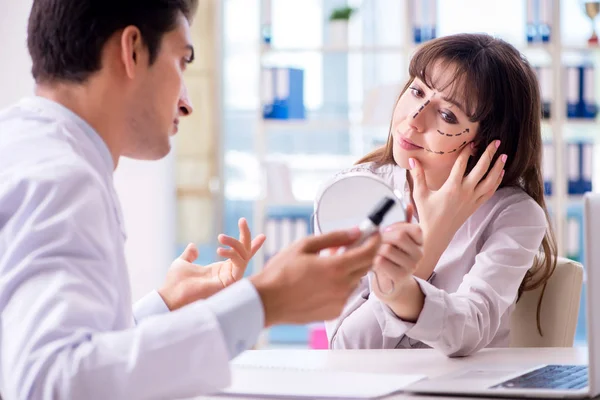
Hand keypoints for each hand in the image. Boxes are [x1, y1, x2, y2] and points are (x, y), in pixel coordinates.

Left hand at [158, 218, 265, 310]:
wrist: (171, 295)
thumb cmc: (175, 283)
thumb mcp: (183, 263)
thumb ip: (190, 255)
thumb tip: (193, 246)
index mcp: (219, 270)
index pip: (240, 256)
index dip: (251, 245)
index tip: (262, 236)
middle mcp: (227, 273)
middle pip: (245, 252)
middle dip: (246, 236)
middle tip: (242, 220)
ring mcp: (230, 278)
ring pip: (243, 256)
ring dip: (235, 243)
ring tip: (220, 236)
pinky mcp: (230, 282)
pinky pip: (239, 264)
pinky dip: (232, 254)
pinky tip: (219, 250)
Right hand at [249, 228, 380, 326]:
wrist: (267, 301)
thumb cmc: (281, 272)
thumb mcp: (305, 246)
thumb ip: (334, 238)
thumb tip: (355, 232)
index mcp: (335, 268)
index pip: (369, 252)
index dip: (375, 240)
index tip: (374, 233)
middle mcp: (342, 287)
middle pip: (366, 266)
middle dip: (362, 253)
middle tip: (350, 245)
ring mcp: (339, 301)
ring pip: (355, 280)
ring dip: (349, 270)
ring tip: (328, 264)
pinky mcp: (333, 312)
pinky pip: (345, 294)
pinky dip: (340, 285)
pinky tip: (321, 281)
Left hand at [371, 204, 422, 297]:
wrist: (392, 283)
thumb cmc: (393, 257)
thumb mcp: (398, 239)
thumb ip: (403, 223)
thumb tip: (408, 206)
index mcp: (419, 241)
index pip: (413, 229)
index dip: (397, 226)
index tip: (387, 230)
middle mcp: (419, 253)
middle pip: (399, 237)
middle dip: (382, 237)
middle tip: (376, 241)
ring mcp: (411, 266)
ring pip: (387, 249)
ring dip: (376, 250)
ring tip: (374, 253)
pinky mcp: (400, 276)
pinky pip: (381, 262)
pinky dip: (373, 260)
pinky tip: (374, 262)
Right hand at [409, 140, 505, 277]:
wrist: (436, 235)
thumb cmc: (427, 215)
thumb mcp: (420, 194)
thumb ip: (417, 175)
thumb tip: (412, 159)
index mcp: (451, 187)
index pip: (462, 164)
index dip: (467, 151)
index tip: (472, 142)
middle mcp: (465, 192)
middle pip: (481, 169)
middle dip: (489, 154)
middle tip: (496, 142)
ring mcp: (472, 200)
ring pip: (490, 181)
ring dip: (498, 167)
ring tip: (503, 156)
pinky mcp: (475, 206)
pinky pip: (490, 192)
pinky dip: (497, 181)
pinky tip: (500, 173)